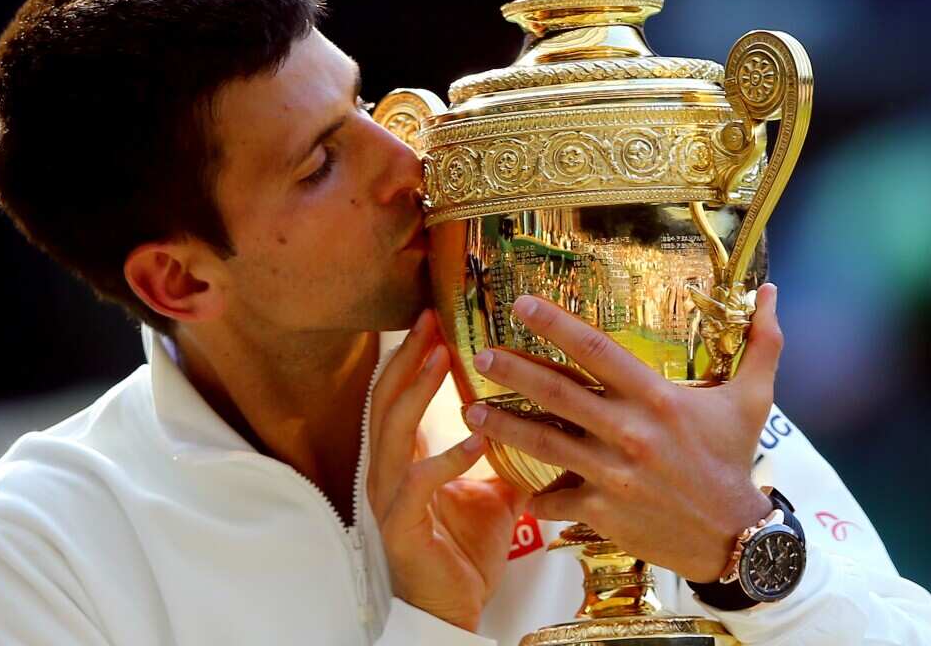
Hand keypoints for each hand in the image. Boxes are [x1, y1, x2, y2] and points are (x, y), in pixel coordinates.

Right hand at [367, 309, 528, 631]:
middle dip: (408, 357)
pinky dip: (448, 456)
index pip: (396, 395)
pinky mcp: (403, 526)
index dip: (411, 356)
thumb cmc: (465, 553)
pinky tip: (477, 436)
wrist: (453, 611)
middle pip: (385, 400)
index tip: (435, 319)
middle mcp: (388, 472)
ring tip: (441, 358)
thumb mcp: (492, 493)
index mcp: (403, 460)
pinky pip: (421, 483)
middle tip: (432, 321)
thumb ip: (504, 455)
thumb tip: (544, 421)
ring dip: (418, 391)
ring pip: (394, 431)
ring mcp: (390, 498)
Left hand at [464, 283, 783, 582]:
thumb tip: (773, 291)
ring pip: (544, 445)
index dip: (556, 324)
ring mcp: (612, 474)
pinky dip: (536, 496)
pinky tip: (518, 488)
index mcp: (657, 399)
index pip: (597, 350)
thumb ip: (762, 343)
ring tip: (470, 413)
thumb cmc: (735, 461)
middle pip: (557, 393)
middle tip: (479, 355)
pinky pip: (556, 500)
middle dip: (513, 371)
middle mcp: (629, 432)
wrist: (734, 538)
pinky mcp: (602, 511)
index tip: (521, 304)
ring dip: (503, 426)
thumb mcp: (754, 399)